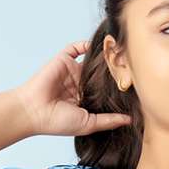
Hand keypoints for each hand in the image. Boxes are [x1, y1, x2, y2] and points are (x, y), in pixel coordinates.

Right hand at [12, 39, 133, 137]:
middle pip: (100, 76)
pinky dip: (86, 44)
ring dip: (103, 58)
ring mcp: (71, 72)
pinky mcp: (63, 60)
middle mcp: (79, 85)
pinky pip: (76, 48)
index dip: (117, 89)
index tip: (133, 87)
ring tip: (120, 55)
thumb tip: (129, 120)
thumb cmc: (58, 121)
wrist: (34, 110)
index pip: (104, 92)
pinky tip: (100, 45)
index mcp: (84, 101)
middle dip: (113, 72)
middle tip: (131, 68)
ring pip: (91, 62)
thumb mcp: (89, 124)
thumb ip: (109, 121)